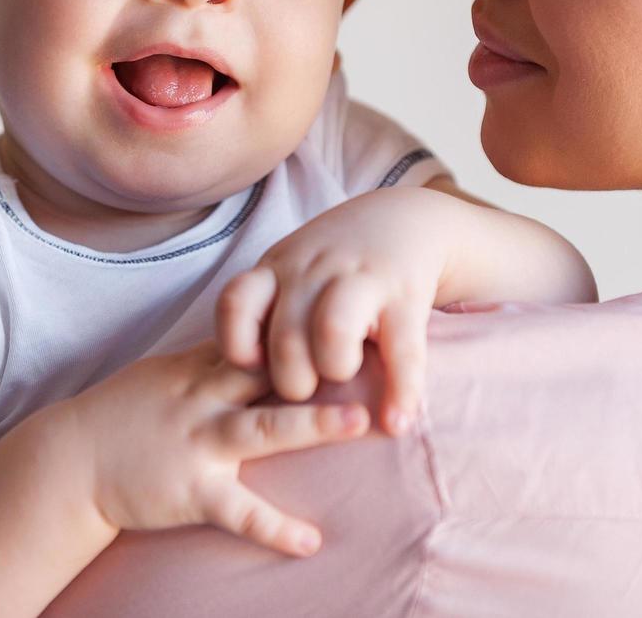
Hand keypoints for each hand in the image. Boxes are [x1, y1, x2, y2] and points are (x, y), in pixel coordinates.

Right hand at [62, 341, 369, 557]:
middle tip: (368, 347)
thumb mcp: (166, 373)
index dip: (303, 322)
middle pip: (268, 369)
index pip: (258, 335)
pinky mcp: (190, 491)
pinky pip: (237, 510)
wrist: (70, 461)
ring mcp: (198, 443)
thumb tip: (261, 339)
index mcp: (199, 365)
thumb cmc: (123, 414)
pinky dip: (274, 526)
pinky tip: (310, 540)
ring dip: (312, 424)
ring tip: (359, 422)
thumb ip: (215, 359)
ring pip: (261, 428)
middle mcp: (203, 397)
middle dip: (317, 359)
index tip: (350, 308)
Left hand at [216, 187, 453, 436]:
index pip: (236, 303)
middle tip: (306, 388)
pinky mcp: (405, 296)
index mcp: (277, 269)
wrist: (402, 219)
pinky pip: (402, 352)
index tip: (253, 366)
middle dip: (292, 380)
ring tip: (344, 379)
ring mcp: (360, 279)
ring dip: (335, 369)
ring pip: (332, 331)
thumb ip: (265, 311)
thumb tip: (238, 377)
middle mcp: (313, 271)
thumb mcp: (289, 271)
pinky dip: (400, 393)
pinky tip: (396, 423)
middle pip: (284, 337)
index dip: (236, 345)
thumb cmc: (332, 263)